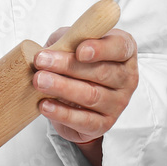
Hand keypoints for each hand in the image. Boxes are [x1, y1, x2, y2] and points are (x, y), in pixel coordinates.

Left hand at [32, 27, 138, 163]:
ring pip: (91, 96)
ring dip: (62, 87)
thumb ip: (67, 40)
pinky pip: (84, 120)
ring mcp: (118, 103)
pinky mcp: (104, 124)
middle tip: (41, 61)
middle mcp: (127, 78)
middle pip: (101, 72)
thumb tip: (52, 49)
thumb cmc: (75, 60)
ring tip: (39, 81)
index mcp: (124, 51)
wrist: (73, 95)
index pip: (119, 47)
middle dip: (68, 66)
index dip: (100, 49)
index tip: (79, 51)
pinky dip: (62, 113)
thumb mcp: (72, 42)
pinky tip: (45, 105)